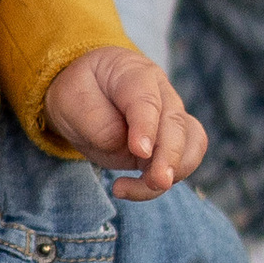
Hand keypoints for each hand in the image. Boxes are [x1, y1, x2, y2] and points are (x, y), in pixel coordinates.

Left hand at [43, 45, 208, 196]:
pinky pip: (183, 164)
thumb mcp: (72, 97)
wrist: (86, 94)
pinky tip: (129, 189)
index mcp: (134, 73)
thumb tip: (122, 144)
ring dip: (174, 171)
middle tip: (157, 181)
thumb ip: (96, 120)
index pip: (147, 100)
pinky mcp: (169, 144)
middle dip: (170, 155)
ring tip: (144, 187)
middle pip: (177, 123)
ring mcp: (170, 119)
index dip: (146, 126)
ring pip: (190, 144)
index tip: (139, 151)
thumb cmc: (80, 91)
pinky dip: (162, 183)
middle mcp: (162, 93)